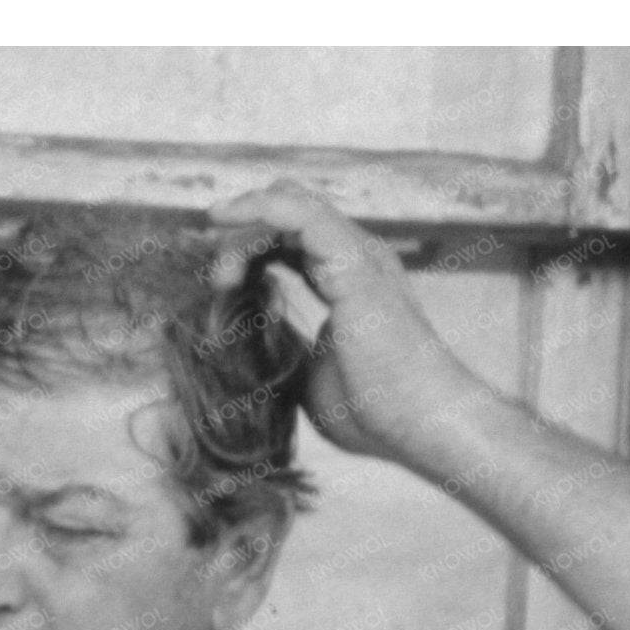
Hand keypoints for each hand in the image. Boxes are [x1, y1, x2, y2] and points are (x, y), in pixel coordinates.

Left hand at [205, 184, 497, 465]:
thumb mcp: (305, 370)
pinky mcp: (354, 266)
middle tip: (213, 284)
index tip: (212, 280)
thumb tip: (244, 333)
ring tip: (220, 278)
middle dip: (239, 236)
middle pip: (286, 214)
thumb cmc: (371, 407)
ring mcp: (357, 256)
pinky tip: (227, 221)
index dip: (246, 245)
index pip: (291, 235)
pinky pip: (303, 215)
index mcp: (345, 276)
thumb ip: (280, 341)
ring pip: (290, 206)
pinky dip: (260, 210)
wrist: (417, 423)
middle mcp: (354, 257)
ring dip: (243, 232)